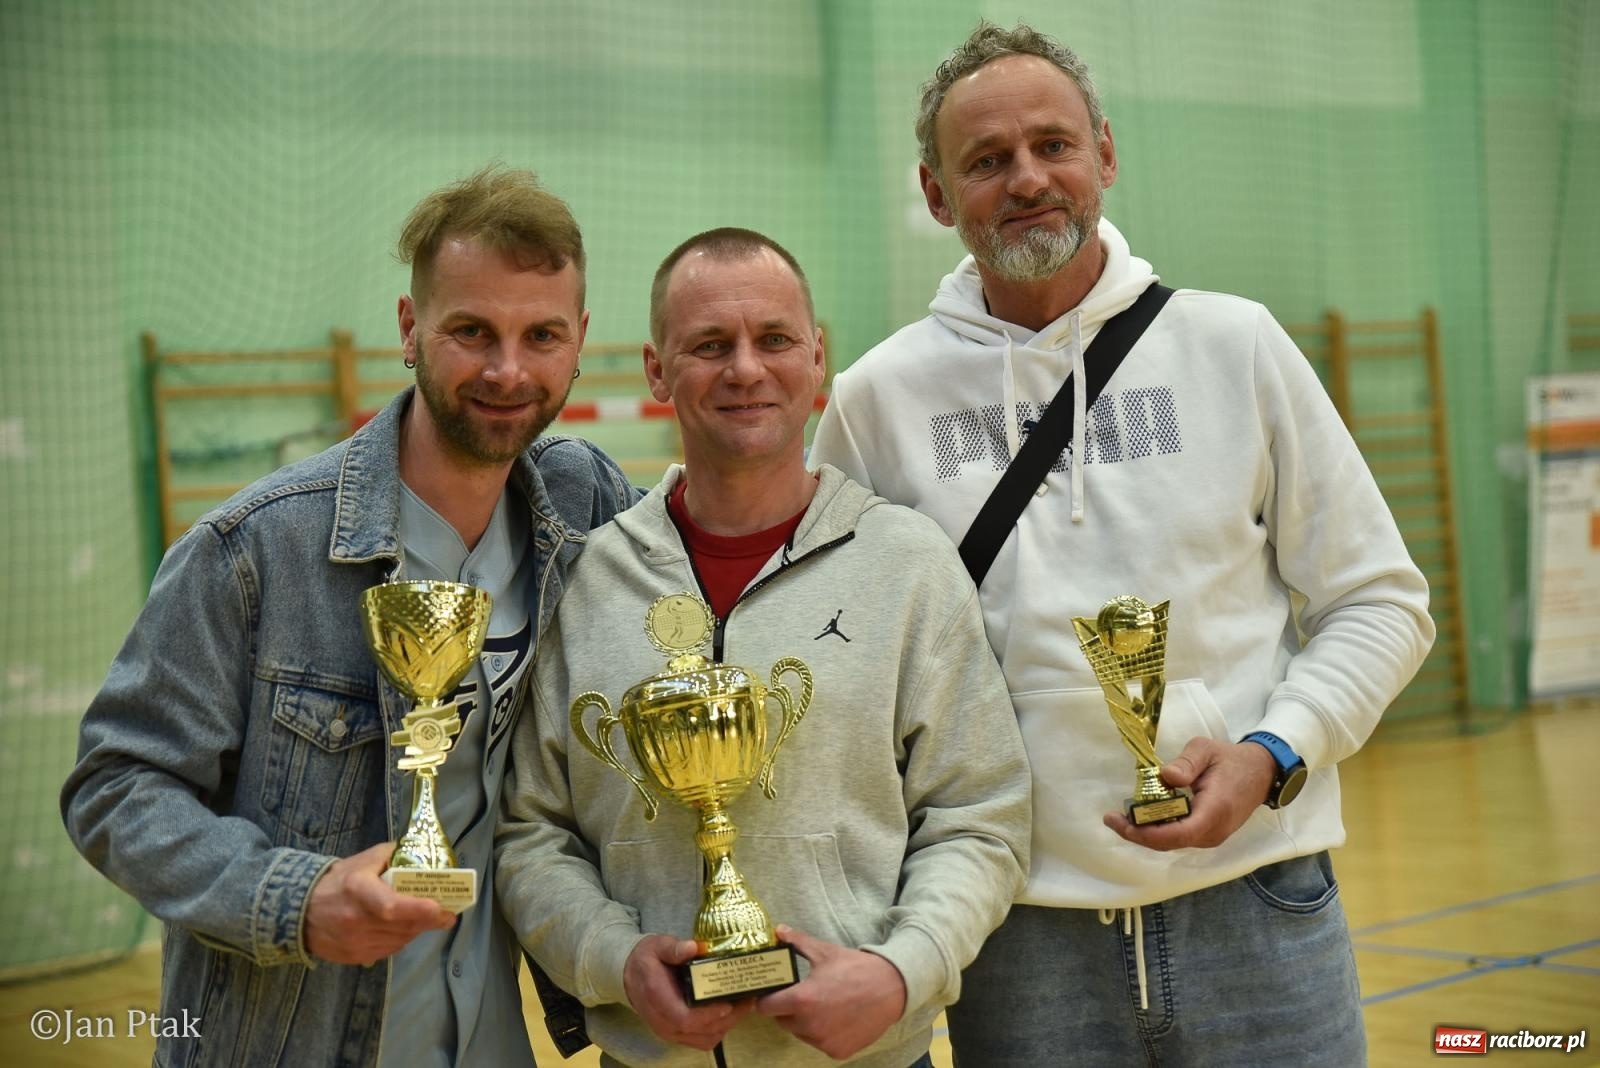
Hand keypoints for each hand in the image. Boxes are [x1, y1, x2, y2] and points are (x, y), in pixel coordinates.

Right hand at [304, 841, 455, 964]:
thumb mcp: (364, 860)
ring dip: (416, 930)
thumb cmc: (337, 880)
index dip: (419, 910)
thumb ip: (394, 855)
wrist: (299, 910)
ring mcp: (353, 942)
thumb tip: (425, 853)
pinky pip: (388, 951)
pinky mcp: (353, 957)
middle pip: (402, 926)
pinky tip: (402, 929)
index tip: (441, 909)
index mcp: (358, 890)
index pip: (391, 906)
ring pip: (399, 940)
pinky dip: (400, 940)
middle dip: (429, 920)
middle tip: (446, 913)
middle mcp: (355, 919)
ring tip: (424, 918)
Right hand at [623, 934, 752, 1050]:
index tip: (728, 1003)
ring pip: (705, 1039)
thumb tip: (693, 947)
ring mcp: (670, 1031)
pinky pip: (702, 1040)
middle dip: (728, 1018)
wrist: (631, 976)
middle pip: (700, 1031)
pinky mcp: (678, 1035)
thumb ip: (673, 948)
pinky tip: (731, 1012)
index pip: (684, 1018)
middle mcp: (663, 1022)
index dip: (708, 1015)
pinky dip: (720, 1029)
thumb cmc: (647, 960)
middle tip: (748, 998)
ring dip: (727, 1025)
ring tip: (744, 1004)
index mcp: (657, 998)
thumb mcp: (656, 946)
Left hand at [757, 925, 906, 1059]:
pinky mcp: (837, 1052)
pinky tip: (835, 1018)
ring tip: (821, 1005)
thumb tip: (779, 930)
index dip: (766, 999)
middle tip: (801, 995)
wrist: (891, 988)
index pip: (767, 1007)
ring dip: (804, 1022)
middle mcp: (810, 1025)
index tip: (771, 994)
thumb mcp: (825, 952)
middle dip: (787, 1009)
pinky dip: (823, 1033)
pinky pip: (820, 1043)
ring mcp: (823, 1041)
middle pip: (783, 1021)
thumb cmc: (856, 968)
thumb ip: (797, 942)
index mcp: (802, 1000)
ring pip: (801, 1033)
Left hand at [1104, 737, 1275, 850]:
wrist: (1262, 773)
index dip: (1144, 832)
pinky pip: (1180, 837)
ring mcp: (1212, 836)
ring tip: (1123, 817)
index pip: (1175, 834)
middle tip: (1112, 818)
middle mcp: (1213, 832)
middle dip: (1138, 834)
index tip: (1118, 821)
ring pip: (1172, 842)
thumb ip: (1187, 762)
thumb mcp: (1207, 750)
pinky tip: (1144, 817)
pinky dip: (1159, 830)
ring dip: (1146, 833)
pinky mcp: (1209, 835)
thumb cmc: (1232, 760)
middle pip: (1169, 842)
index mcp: (1213, 811)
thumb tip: (1167, 776)